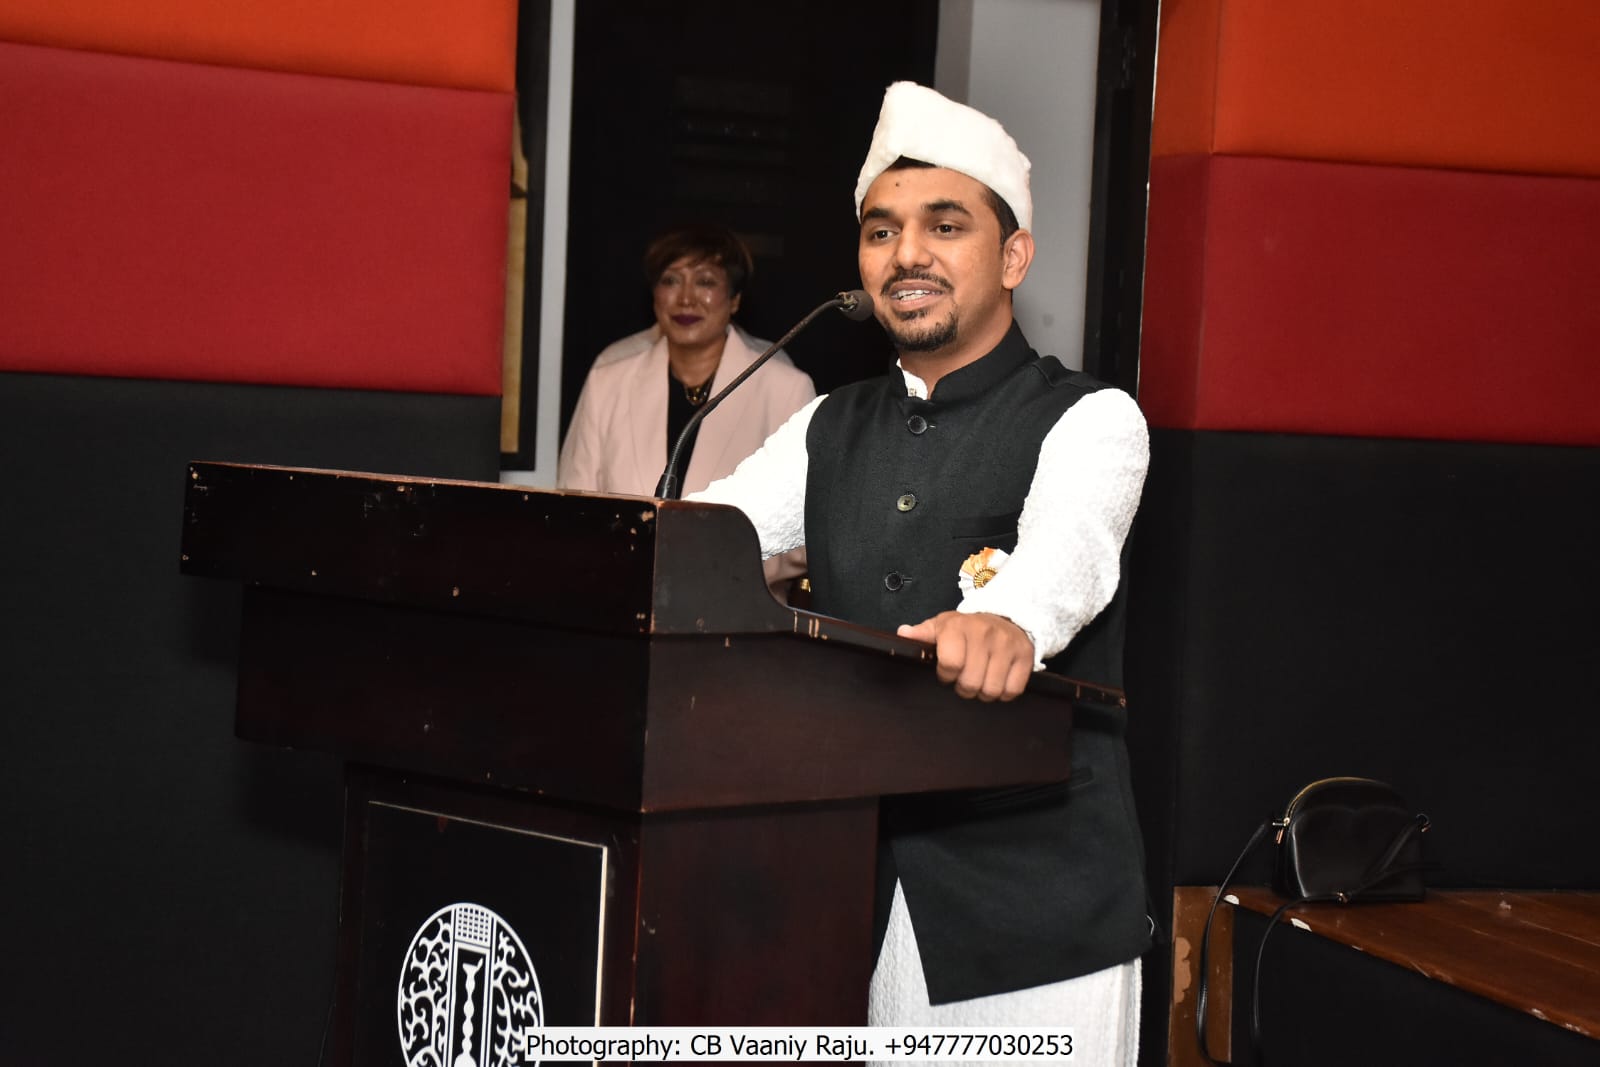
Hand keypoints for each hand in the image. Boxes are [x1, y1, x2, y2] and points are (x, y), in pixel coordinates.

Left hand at [897, 610, 1034, 701]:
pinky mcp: (1026, 655)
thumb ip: (922, 633)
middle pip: (971, 683)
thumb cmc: (968, 628)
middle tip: (966, 679)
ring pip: (992, 690)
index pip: (949, 665)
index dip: (946, 676)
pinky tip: (998, 680)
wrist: (1007, 617)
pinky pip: (1013, 690)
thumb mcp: (942, 626)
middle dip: (965, 688)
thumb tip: (903, 634)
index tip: (948, 673)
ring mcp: (1007, 645)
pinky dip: (1004, 692)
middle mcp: (984, 633)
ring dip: (984, 692)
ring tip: (981, 680)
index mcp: (958, 627)